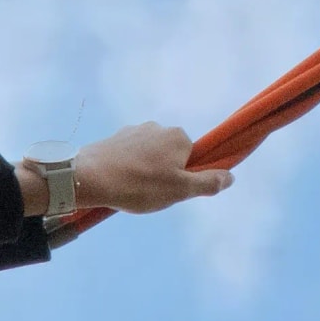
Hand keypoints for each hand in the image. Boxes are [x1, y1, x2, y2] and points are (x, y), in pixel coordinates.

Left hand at [53, 122, 234, 215]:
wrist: (88, 177)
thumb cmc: (138, 185)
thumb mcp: (179, 190)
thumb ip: (207, 183)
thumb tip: (231, 177)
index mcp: (179, 137)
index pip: (192, 159)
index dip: (183, 178)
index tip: (168, 191)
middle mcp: (158, 127)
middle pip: (169, 156)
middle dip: (163, 174)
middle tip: (148, 193)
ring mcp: (134, 130)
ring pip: (148, 156)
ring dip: (143, 172)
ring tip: (130, 190)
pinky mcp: (114, 138)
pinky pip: (128, 156)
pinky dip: (126, 169)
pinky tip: (116, 183)